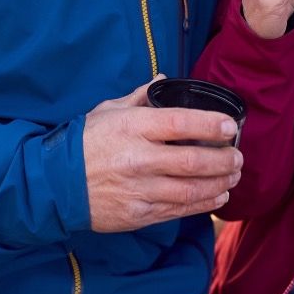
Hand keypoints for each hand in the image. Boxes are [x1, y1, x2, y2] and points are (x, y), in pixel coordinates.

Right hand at [81, 79, 242, 232]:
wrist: (55, 184)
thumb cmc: (83, 143)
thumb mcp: (107, 111)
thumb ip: (140, 97)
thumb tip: (163, 80)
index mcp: (133, 127)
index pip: (180, 123)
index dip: (210, 124)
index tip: (230, 126)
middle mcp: (139, 159)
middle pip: (193, 160)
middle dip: (223, 159)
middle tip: (238, 157)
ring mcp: (140, 189)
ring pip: (191, 189)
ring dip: (220, 183)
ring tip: (233, 176)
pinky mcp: (139, 214)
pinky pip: (179, 209)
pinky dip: (203, 204)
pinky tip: (217, 196)